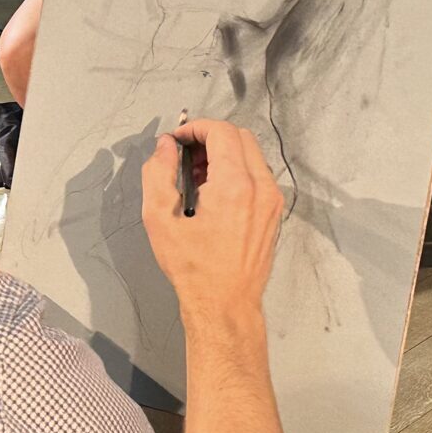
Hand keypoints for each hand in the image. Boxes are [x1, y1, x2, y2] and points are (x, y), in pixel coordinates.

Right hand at [140, 118, 283, 320]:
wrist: (224, 304)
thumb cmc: (194, 268)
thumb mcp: (160, 218)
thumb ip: (158, 173)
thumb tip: (165, 147)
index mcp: (235, 185)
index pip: (221, 132)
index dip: (195, 128)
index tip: (177, 140)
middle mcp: (261, 188)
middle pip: (239, 137)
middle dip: (209, 138)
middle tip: (185, 155)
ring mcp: (271, 201)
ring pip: (251, 154)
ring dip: (224, 154)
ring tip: (197, 176)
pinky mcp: (273, 212)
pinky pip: (258, 175)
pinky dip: (237, 171)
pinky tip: (214, 193)